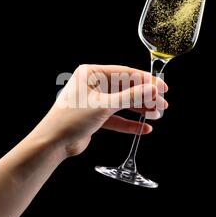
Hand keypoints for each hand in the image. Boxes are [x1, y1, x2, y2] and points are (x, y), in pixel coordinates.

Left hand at [33, 64, 167, 157]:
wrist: (53, 143)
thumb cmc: (71, 119)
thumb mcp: (104, 106)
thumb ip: (130, 97)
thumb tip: (152, 89)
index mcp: (92, 73)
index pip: (125, 73)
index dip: (146, 80)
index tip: (163, 87)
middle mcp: (93, 84)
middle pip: (126, 88)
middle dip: (144, 97)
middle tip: (162, 104)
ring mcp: (94, 101)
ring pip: (122, 103)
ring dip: (139, 110)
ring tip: (156, 116)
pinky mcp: (95, 116)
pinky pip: (116, 118)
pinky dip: (129, 123)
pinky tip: (143, 128)